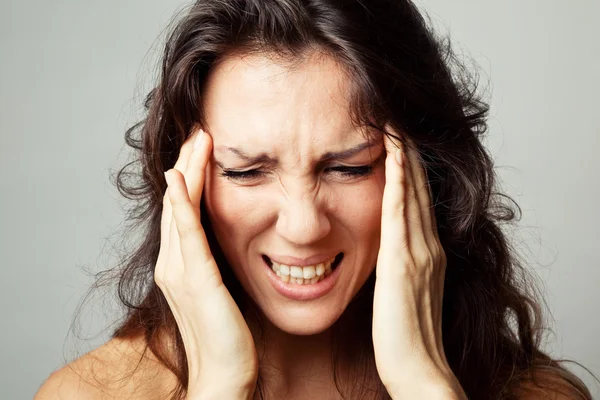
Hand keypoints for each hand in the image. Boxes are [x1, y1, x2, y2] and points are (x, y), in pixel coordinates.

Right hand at [155, 128, 257, 397]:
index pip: (184, 208)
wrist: (224, 373)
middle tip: (199, 129)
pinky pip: (186, 234)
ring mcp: (179, 270)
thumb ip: (218, 262)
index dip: (192, 175)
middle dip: (188, 163)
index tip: (205, 145)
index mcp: (181, 262)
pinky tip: (181, 179)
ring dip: (188, 171)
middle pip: (178, 201)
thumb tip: (234, 241)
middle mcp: (173, 261)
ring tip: (197, 138)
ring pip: (181, 209)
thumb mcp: (222, 287)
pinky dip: (181, 204)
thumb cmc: (229, 334)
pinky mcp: (195, 279)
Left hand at [372, 131, 465, 398]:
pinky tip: (393, 156)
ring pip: (412, 191)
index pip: (417, 199)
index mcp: (426, 252)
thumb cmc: (407, 336)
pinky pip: (399, 212)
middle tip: (400, 116)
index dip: (409, 167)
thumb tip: (388, 250)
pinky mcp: (402, 263)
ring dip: (404, 155)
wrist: (418, 366)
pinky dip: (398, 181)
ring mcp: (417, 252)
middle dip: (409, 151)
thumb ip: (401, 265)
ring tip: (396, 122)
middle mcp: (426, 245)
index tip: (399, 138)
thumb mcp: (407, 291)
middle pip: (418, 187)